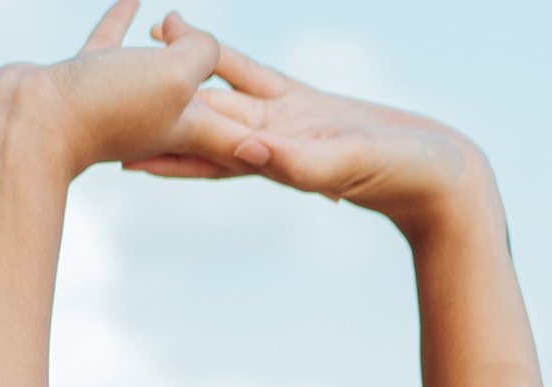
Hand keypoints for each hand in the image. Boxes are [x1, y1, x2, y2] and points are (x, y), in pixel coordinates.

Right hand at [0, 1, 248, 184]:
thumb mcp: (175, 75)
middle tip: (242, 77)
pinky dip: (121, 20)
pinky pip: (110, 42)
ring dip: (166, 43)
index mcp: (188, 128)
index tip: (296, 148)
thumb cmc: (105, 106)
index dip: (267, 138)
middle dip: (219, 84)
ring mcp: (117, 100)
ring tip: (170, 19)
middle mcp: (156, 120)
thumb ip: (202, 52)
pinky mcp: (82, 79)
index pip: (240, 134)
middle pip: (201, 99)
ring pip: (153, 67)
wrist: (26, 127)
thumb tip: (192, 41)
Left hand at [132, 17, 490, 233]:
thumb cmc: (401, 179)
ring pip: (222, 92)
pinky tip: (198, 41)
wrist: (440, 180)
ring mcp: (287, 123)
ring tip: (145, 41)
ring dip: (183, 72)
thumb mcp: (347, 168)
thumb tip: (250, 152)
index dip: (166, 148)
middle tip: (110, 92)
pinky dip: (224, 59)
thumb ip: (300, 163)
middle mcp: (271, 145)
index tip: (120, 146)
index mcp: (275, 161)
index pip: (210, 152)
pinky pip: (254, 76)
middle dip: (159, 111)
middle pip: (203, 123)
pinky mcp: (307, 105)